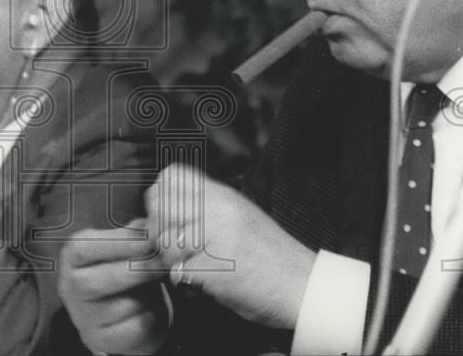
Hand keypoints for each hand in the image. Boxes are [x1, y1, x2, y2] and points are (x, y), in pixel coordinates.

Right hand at [58, 220, 169, 355]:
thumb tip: (153, 224)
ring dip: (147, 294)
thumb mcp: (124, 245)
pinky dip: (151, 316)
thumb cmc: (123, 268)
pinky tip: (151, 306)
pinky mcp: (102, 339)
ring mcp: (84, 317)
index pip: (86, 247)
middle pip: (100, 280)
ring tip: (156, 283)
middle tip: (165, 261)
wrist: (121, 311)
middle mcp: (70, 287)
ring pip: (122, 305)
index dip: (120, 242)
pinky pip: (134, 327)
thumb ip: (135, 234)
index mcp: (72, 256)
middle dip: (138, 269)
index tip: (151, 238)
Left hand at [146, 163, 315, 329]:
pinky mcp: (215, 268)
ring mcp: (216, 237)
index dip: (160, 196)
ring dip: (171, 260)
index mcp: (222, 195)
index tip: (167, 216)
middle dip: (160, 230)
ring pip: (166, 241)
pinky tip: (200, 281)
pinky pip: (179, 271)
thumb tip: (162, 207)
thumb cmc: (270, 255)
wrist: (303, 285)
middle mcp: (217, 210)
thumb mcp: (238, 214)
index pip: (170, 177)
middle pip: (160, 207)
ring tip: (191, 265)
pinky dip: (185, 281)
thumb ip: (205, 206)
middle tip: (175, 247)